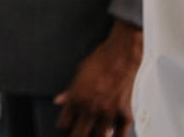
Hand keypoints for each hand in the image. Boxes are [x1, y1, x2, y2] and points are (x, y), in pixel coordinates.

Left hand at [53, 20, 141, 136]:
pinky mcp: (124, 113)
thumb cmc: (100, 61)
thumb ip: (69, 92)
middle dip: (77, 136)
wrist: (121, 55)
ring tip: (94, 135)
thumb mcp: (78, 74)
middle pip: (79, 135)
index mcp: (77, 99)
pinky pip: (121, 134)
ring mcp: (109, 113)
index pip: (64, 125)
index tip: (65, 128)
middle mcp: (91, 108)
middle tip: (78, 134)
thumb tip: (59, 101)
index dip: (63, 128)